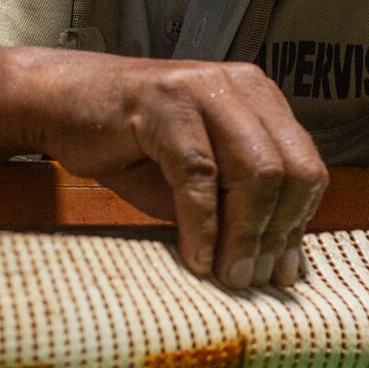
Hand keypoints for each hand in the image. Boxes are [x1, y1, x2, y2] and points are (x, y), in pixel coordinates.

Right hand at [11, 49, 327, 289]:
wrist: (62, 106)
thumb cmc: (136, 148)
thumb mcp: (202, 181)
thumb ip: (241, 208)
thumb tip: (281, 267)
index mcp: (262, 100)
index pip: (305, 166)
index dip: (299, 223)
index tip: (284, 272)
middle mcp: (242, 87)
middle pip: (288, 170)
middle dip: (276, 234)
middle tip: (254, 280)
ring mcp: (204, 90)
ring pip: (253, 171)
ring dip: (244, 235)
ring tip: (231, 276)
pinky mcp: (163, 105)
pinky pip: (199, 175)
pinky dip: (202, 225)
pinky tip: (197, 259)